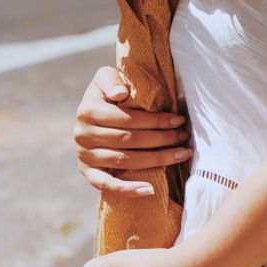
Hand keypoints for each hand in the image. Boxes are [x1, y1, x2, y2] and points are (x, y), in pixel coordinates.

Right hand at [73, 66, 192, 196]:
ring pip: (125, 161)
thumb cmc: (107, 93)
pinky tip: (150, 190)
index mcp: (87, 110)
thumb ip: (111, 79)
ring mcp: (84, 155)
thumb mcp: (105, 77)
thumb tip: (121, 93)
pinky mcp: (87, 172)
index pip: (128, 119)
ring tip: (181, 155)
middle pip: (130, 140)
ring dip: (157, 159)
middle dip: (162, 138)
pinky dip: (128, 189)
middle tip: (184, 136)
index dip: (156, 120)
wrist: (91, 112)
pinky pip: (107, 185)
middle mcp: (83, 135)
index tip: (179, 120)